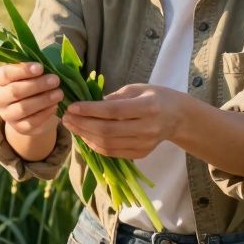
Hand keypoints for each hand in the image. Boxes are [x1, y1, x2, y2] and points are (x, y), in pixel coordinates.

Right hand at [0, 62, 63, 139]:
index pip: (6, 74)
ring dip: (44, 100)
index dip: (23, 70)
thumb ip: (34, 69)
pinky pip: (32, 121)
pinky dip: (45, 113)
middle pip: (15, 91)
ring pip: (24, 108)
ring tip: (59, 93)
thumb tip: (49, 67)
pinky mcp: (19, 127)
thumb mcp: (29, 73)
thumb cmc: (30, 82)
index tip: (40, 68)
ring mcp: (7, 115)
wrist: (31, 108)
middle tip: (55, 80)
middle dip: (37, 85)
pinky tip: (55, 105)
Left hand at [60, 83, 186, 158]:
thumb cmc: (155, 97)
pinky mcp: (141, 154)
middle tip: (66, 117)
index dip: (90, 110)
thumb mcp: (136, 89)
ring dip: (85, 136)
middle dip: (82, 124)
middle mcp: (148, 128)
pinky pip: (113, 153)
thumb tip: (88, 105)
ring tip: (72, 126)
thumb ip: (114, 98)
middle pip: (108, 130)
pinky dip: (95, 145)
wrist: (178, 117)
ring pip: (108, 144)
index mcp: (148, 107)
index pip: (113, 111)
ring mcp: (145, 144)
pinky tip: (85, 135)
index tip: (72, 107)